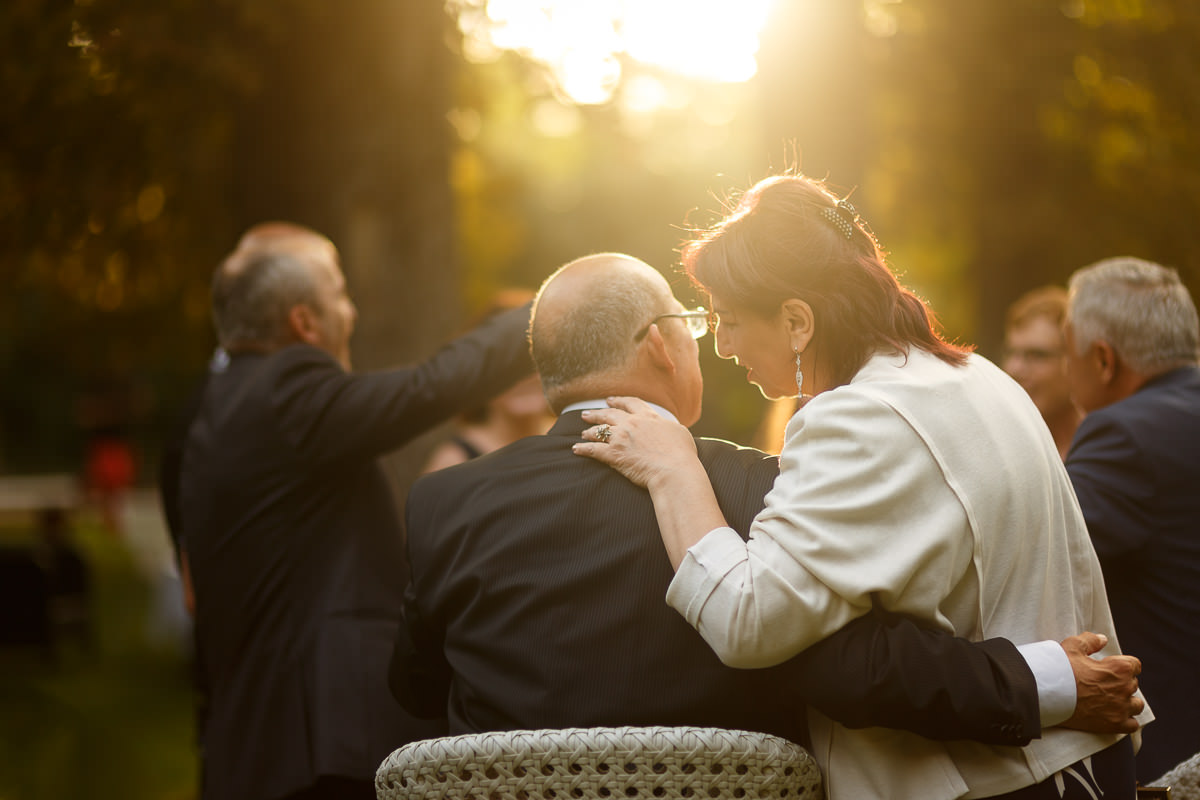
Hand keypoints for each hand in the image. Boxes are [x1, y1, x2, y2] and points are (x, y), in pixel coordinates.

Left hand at [572, 397, 698, 488]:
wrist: (674, 470)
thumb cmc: (682, 454)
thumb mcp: (680, 432)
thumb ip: (668, 427)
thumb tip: (666, 428)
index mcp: (648, 417)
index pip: (631, 404)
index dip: (619, 401)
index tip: (610, 400)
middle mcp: (632, 424)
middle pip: (609, 414)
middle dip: (597, 413)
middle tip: (587, 414)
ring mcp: (621, 438)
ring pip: (599, 431)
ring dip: (589, 431)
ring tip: (583, 433)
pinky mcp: (613, 454)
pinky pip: (593, 450)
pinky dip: (583, 449)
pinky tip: (576, 449)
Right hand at [1059, 631, 1143, 733]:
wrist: (1048, 694)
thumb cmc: (1060, 669)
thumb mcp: (1072, 646)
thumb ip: (1090, 640)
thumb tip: (1103, 639)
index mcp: (1119, 668)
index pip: (1135, 665)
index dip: (1123, 665)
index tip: (1112, 668)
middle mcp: (1124, 688)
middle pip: (1133, 684)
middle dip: (1121, 682)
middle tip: (1103, 683)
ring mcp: (1121, 708)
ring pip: (1136, 705)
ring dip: (1128, 702)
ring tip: (1111, 700)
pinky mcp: (1114, 725)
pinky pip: (1132, 725)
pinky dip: (1127, 721)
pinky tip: (1115, 716)